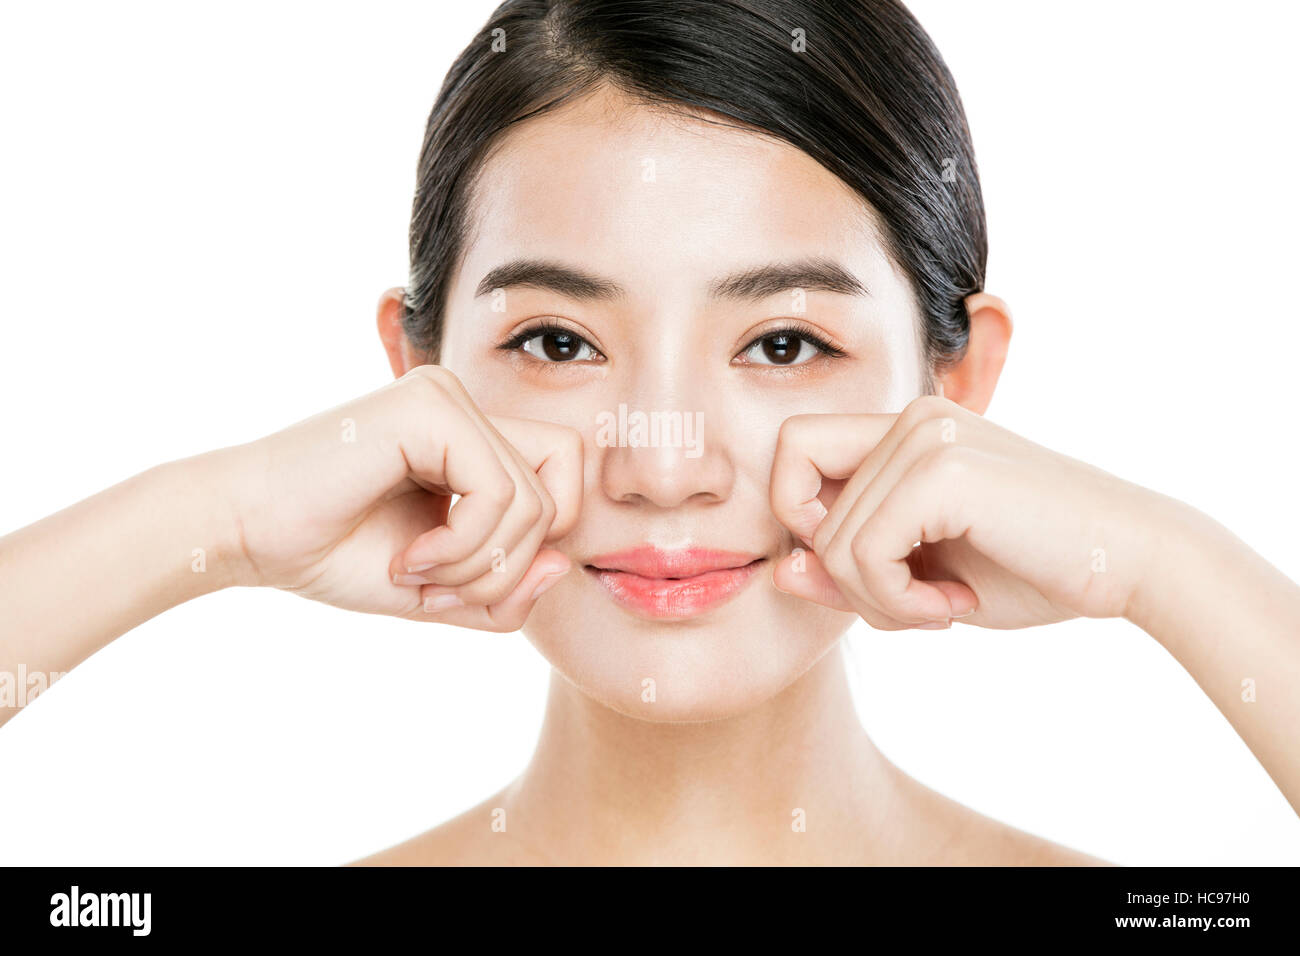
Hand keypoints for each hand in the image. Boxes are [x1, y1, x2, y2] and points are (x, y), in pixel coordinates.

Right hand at [212, 365, 581, 630]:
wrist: (243, 534)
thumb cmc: (331, 554)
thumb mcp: (439, 590)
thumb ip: (505, 589)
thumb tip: (563, 564)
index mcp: (473, 439)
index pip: (566, 487)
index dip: (535, 551)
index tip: (466, 587)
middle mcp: (467, 407)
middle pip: (565, 492)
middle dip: (515, 563)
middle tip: (444, 589)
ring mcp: (448, 399)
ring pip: (537, 499)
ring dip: (482, 565)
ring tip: (415, 575)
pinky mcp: (430, 407)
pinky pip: (498, 490)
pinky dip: (463, 547)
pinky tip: (408, 562)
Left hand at [769, 395, 1172, 628]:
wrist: (1134, 564)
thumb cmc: (1035, 569)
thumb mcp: (924, 577)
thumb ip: (850, 571)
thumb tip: (779, 570)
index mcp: (905, 430)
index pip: (793, 452)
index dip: (800, 517)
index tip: (865, 569)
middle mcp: (910, 418)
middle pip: (798, 503)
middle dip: (842, 578)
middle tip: (912, 604)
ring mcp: (925, 435)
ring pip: (830, 541)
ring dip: (878, 600)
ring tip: (943, 607)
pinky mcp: (943, 469)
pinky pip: (862, 553)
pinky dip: (896, 601)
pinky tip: (956, 607)